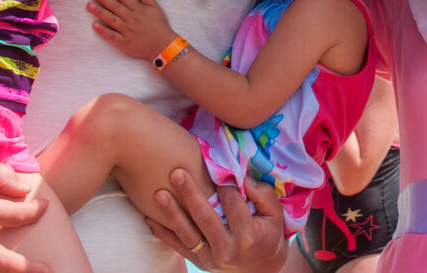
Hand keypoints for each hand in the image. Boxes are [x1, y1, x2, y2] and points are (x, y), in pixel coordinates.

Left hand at [87, 0, 174, 59]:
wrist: (163, 45)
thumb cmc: (160, 26)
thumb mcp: (156, 9)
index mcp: (139, 10)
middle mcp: (132, 19)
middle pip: (115, 7)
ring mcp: (127, 31)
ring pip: (112, 19)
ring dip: (100, 12)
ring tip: (89, 5)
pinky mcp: (124, 42)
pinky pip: (112, 36)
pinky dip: (103, 31)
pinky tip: (94, 25)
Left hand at [144, 169, 286, 272]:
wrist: (261, 270)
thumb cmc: (269, 235)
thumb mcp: (276, 215)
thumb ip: (263, 194)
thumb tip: (243, 177)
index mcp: (248, 235)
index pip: (231, 203)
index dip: (223, 183)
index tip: (213, 165)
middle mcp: (227, 249)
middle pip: (205, 217)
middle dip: (189, 194)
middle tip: (176, 173)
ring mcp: (210, 258)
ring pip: (187, 233)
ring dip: (171, 212)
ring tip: (159, 194)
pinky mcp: (199, 262)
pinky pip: (178, 246)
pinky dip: (163, 233)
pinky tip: (150, 217)